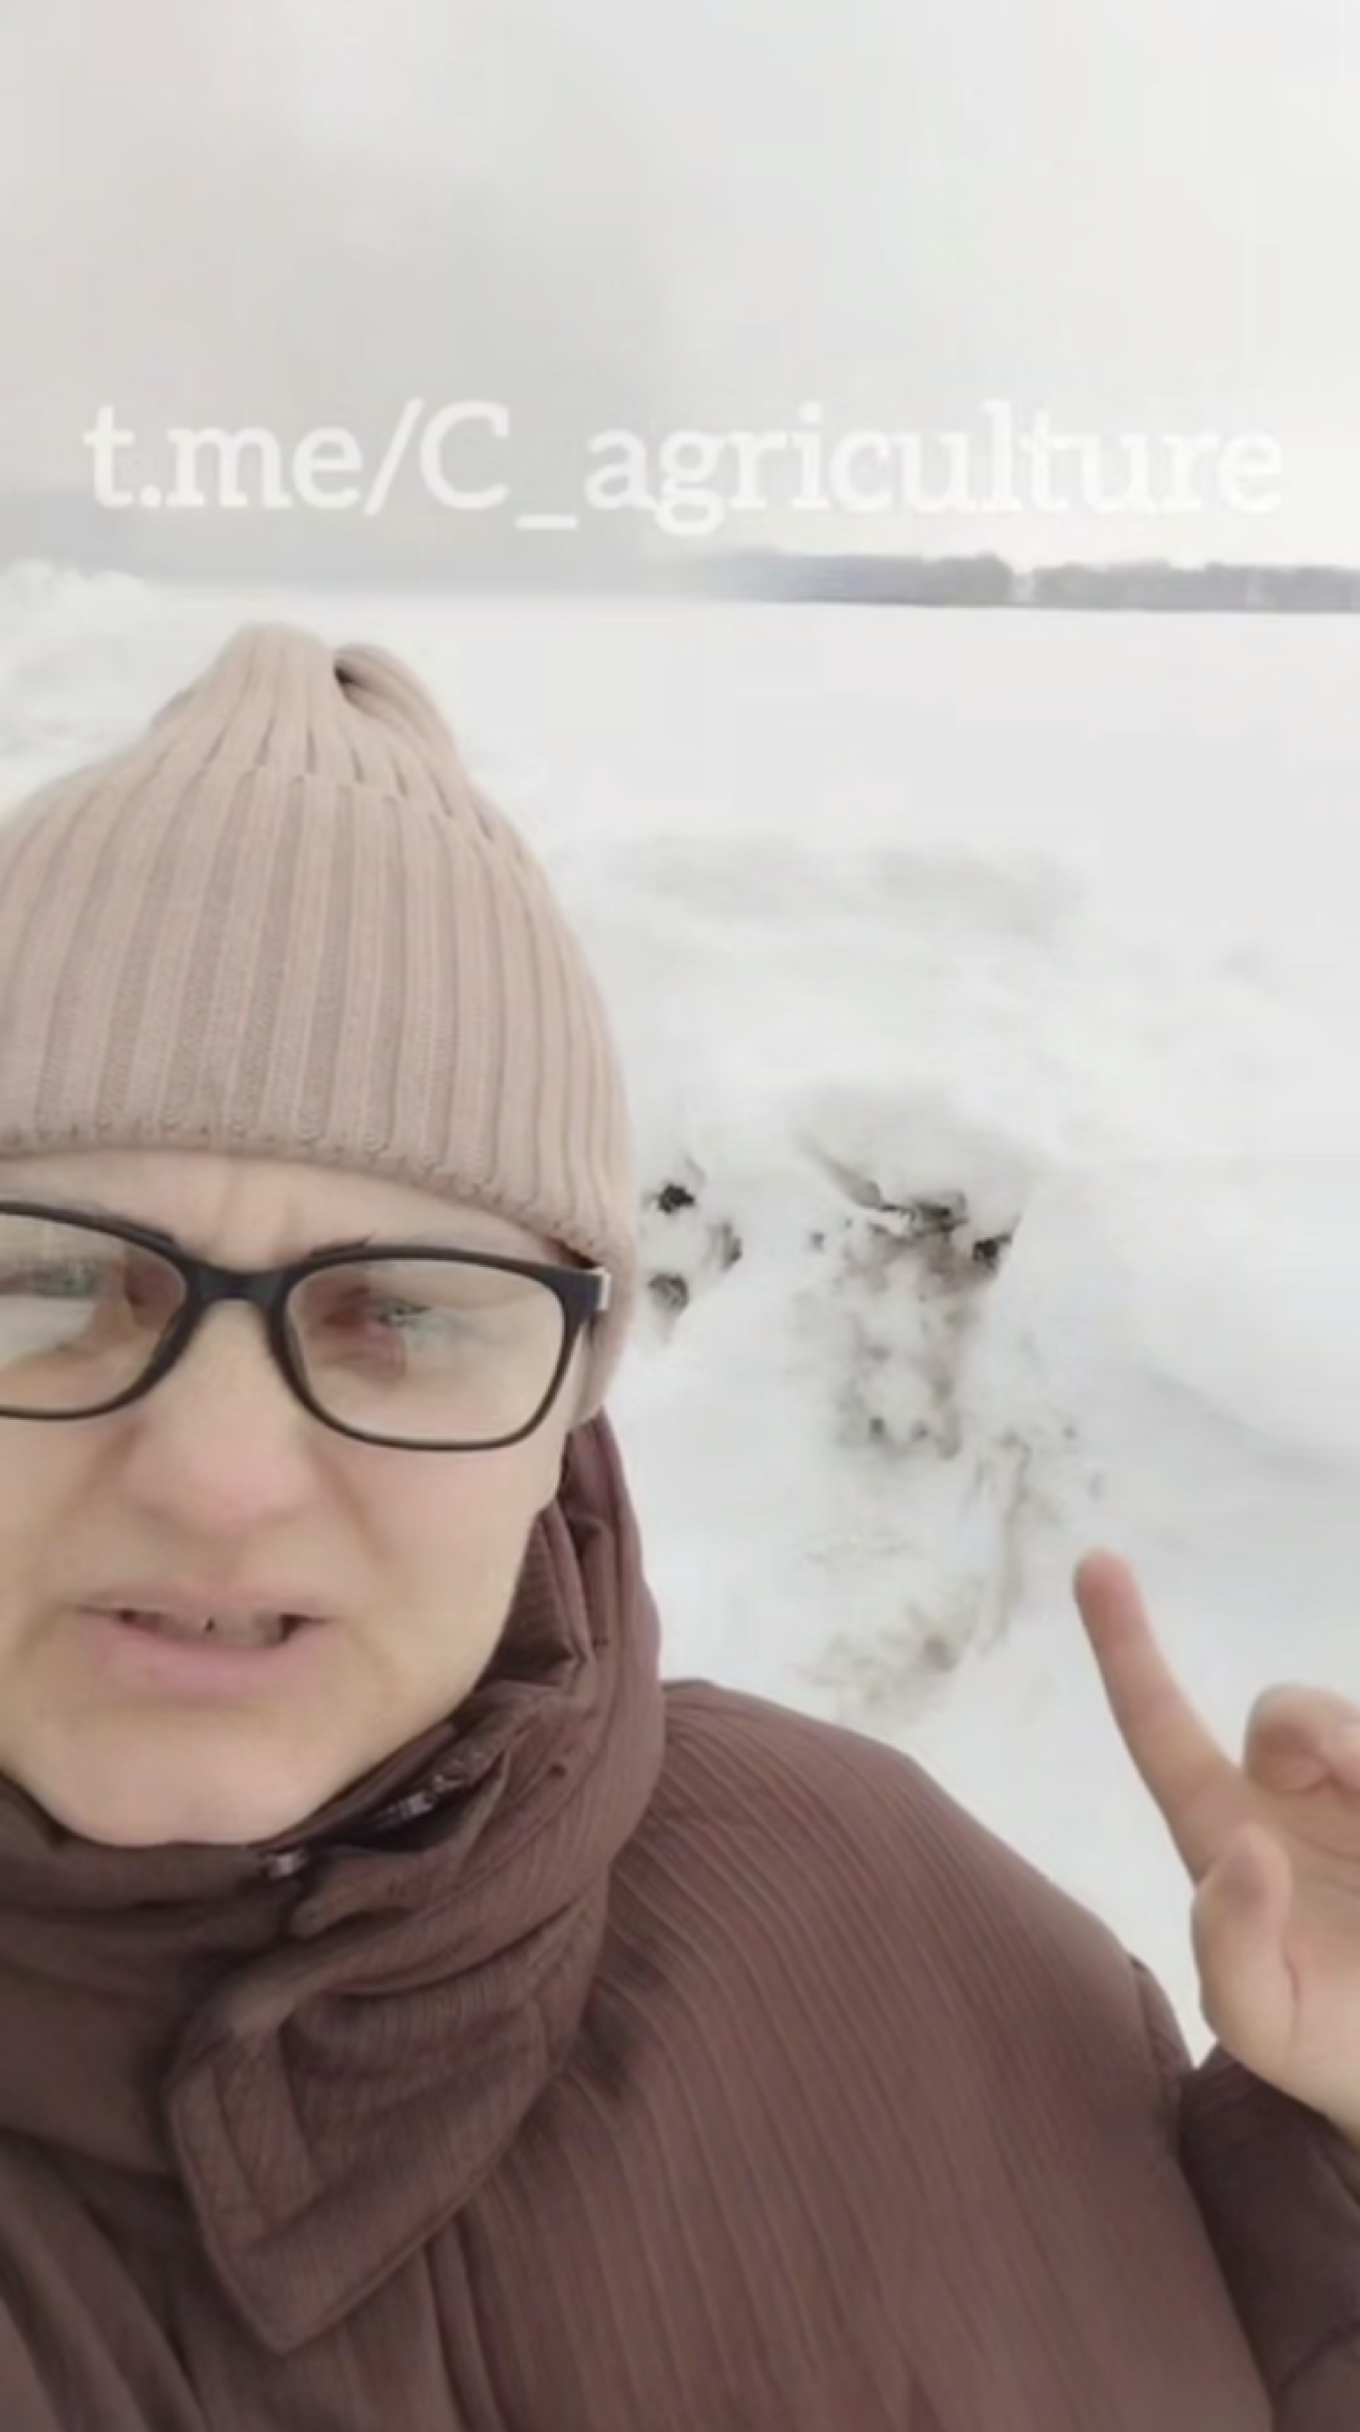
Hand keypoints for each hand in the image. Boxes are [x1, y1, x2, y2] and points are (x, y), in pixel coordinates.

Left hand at [1074, 1549, 1359, 2143]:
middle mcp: (1293, 1797)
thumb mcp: (1260, 2018)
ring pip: (1351, 1726)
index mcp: (1226, 1830)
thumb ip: (1228, 1947)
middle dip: (1323, 1730)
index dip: (1124, 1646)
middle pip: (1291, 1713)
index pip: (1160, 1727)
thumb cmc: (1330, 2043)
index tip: (1095, 1560)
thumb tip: (1246, 1848)